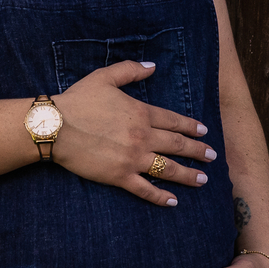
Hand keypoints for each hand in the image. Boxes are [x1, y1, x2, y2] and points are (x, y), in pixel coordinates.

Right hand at [50, 60, 217, 205]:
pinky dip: (160, 197)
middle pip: (177, 145)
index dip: (191, 127)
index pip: (174, 121)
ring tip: (203, 180)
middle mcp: (142, 136)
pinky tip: (173, 201)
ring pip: (167, 169)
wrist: (56, 126)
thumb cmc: (78, 100)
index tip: (204, 132)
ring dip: (188, 175)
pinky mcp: (119, 176)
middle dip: (198, 151)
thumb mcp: (105, 77)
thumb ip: (131, 71)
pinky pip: (145, 189)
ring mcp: (132, 158)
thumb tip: (153, 66)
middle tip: (212, 157)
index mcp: (141, 113)